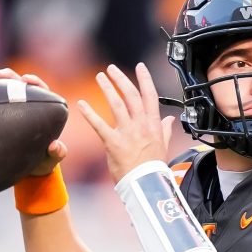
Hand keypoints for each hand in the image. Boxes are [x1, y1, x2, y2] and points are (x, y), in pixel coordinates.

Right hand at [0, 68, 66, 175]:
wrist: (22, 172)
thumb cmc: (39, 164)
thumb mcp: (48, 161)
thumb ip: (56, 154)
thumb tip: (55, 145)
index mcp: (43, 113)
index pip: (42, 91)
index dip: (35, 83)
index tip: (27, 80)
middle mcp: (26, 106)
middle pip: (19, 85)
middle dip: (10, 77)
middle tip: (0, 75)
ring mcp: (10, 109)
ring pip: (2, 89)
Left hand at [76, 62, 174, 183]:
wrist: (145, 184)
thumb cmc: (154, 167)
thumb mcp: (163, 146)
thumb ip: (165, 130)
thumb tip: (170, 120)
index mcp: (153, 124)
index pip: (150, 96)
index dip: (145, 79)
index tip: (139, 67)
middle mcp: (140, 125)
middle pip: (130, 95)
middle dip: (121, 79)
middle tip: (111, 69)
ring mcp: (126, 132)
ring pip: (116, 104)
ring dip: (107, 88)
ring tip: (100, 77)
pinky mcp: (112, 142)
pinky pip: (98, 124)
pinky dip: (89, 113)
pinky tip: (81, 103)